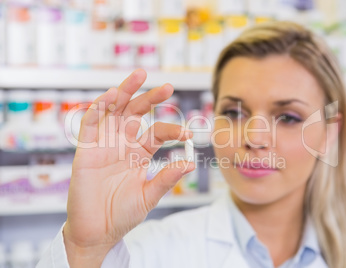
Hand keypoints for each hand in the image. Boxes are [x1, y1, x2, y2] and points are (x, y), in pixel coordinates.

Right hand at [63, 69, 194, 266]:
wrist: (97, 232)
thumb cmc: (122, 214)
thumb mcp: (149, 195)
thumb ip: (166, 178)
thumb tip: (190, 162)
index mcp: (139, 153)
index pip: (157, 132)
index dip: (172, 129)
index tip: (188, 133)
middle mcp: (122, 144)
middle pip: (136, 113)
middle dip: (150, 98)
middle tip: (168, 86)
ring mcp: (104, 145)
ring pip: (113, 111)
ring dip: (124, 92)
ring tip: (139, 76)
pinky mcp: (85, 151)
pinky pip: (91, 125)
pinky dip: (98, 109)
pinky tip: (111, 96)